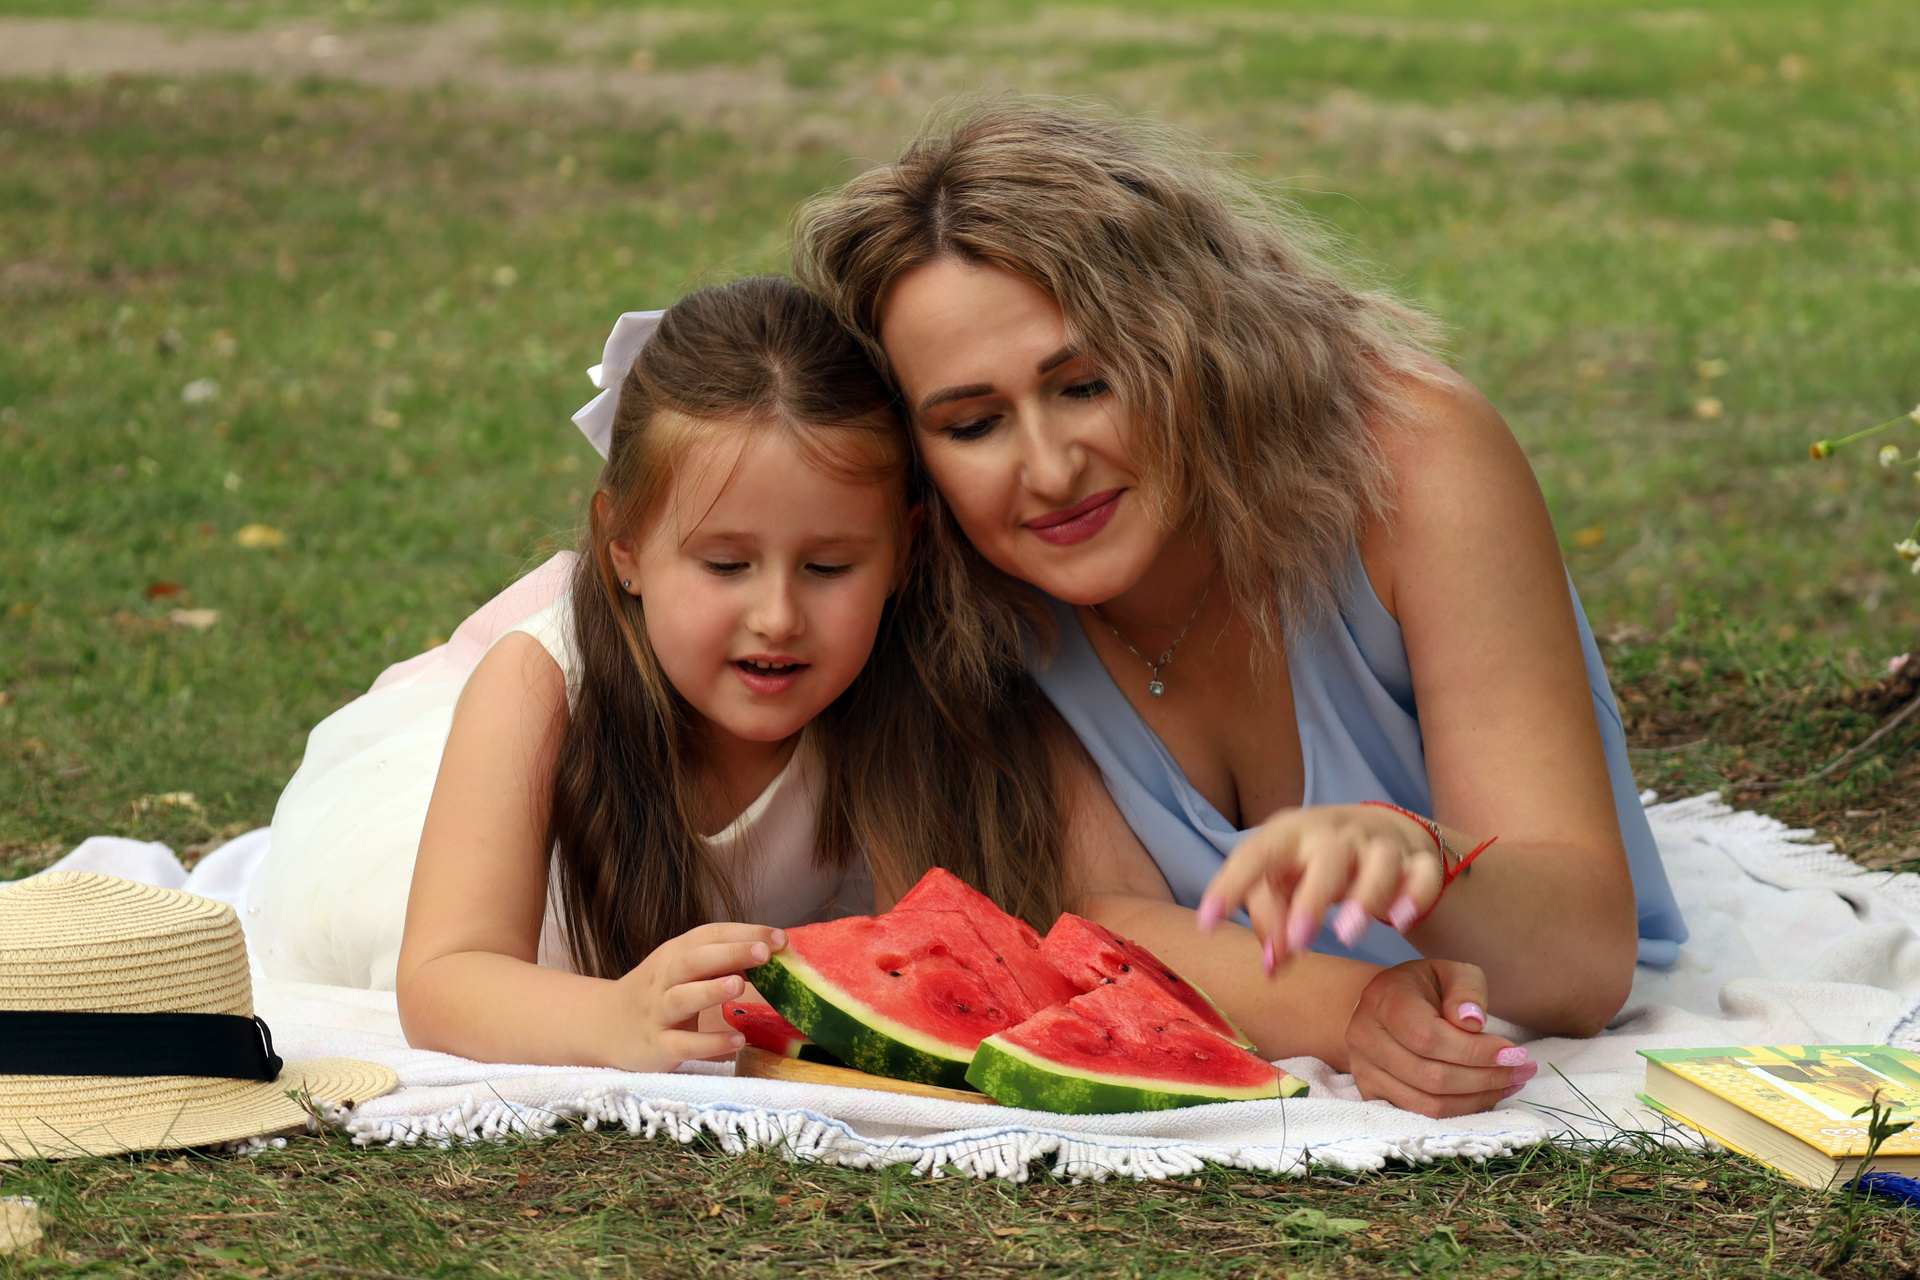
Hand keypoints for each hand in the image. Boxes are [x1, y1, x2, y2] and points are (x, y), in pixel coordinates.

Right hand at [608, 922, 785, 1071]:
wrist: (606, 1025)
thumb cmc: (659, 993)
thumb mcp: (684, 970)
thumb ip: (721, 962)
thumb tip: (775, 955)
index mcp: (676, 954)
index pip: (710, 936)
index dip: (744, 934)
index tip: (779, 938)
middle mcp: (664, 979)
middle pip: (694, 961)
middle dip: (730, 953)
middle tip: (765, 953)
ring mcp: (658, 1012)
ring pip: (682, 998)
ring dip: (711, 991)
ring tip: (739, 985)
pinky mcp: (657, 1046)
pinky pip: (683, 1044)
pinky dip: (709, 1043)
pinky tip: (737, 1040)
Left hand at [1196, 803, 1443, 968]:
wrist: (1379, 830)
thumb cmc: (1313, 863)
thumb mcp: (1285, 882)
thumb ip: (1272, 922)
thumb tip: (1272, 968)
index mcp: (1291, 834)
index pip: (1256, 852)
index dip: (1230, 885)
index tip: (1207, 921)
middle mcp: (1336, 833)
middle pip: (1327, 855)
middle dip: (1313, 898)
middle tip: (1300, 940)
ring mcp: (1380, 844)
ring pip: (1380, 860)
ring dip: (1367, 897)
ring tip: (1348, 935)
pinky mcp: (1417, 860)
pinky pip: (1423, 873)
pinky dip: (1415, 895)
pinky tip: (1402, 922)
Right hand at [1346, 959, 1534, 1117]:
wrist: (1383, 1006)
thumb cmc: (1423, 987)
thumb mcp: (1450, 972)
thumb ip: (1465, 990)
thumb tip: (1473, 1023)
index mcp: (1383, 1000)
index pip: (1428, 1037)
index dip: (1475, 1051)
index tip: (1513, 1051)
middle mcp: (1365, 1038)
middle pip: (1431, 1076)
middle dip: (1485, 1078)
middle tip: (1521, 1070)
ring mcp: (1364, 1071)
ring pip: (1428, 1104)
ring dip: (1478, 1099)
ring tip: (1509, 1083)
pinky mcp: (1371, 1095)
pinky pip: (1422, 1116)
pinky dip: (1461, 1110)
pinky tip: (1485, 1095)